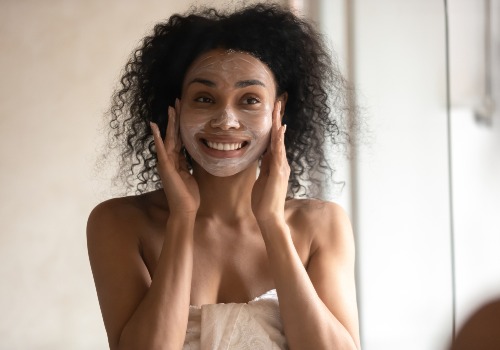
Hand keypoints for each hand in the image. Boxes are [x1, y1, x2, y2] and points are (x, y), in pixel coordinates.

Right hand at [150, 100, 199, 214]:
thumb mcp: (190, 175)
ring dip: (169, 123)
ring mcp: (166, 163)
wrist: (185, 210)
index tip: (182, 110)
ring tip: (170, 108)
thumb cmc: (189, 195)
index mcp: (177, 160)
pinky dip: (157, 139)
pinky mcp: (166, 168)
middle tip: (176, 102)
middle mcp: (170, 159)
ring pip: (168, 138)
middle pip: (173, 134)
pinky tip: (154, 127)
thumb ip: (187, 164)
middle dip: (175, 118)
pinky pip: (161, 151)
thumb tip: (191, 155)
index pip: (179, 138)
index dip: (181, 124)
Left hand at [251, 101, 289, 224]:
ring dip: (279, 124)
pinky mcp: (278, 173)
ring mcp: (281, 167)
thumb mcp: (262, 178)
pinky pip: (278, 154)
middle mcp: (281, 163)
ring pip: (280, 141)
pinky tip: (280, 130)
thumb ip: (265, 166)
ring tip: (278, 109)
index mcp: (275, 164)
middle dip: (278, 118)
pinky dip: (279, 141)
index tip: (273, 110)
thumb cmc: (264, 200)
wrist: (269, 217)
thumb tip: (264, 154)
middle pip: (279, 136)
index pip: (274, 140)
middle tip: (278, 101)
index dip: (274, 125)